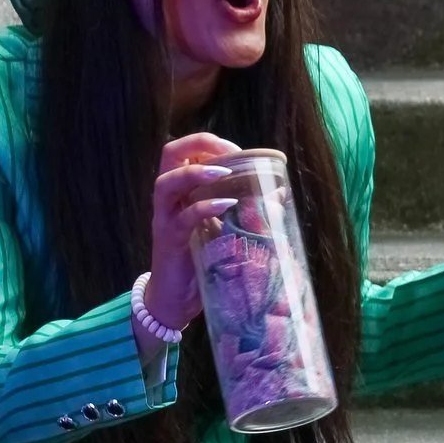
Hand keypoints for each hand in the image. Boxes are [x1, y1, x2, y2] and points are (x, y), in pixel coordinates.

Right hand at [144, 132, 245, 332]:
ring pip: (167, 182)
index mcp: (180, 191)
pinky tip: (226, 205)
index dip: (207, 142)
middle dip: (199, 145)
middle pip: (170, 154)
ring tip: (224, 171)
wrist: (175, 300)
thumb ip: (243, 210)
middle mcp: (168, 199)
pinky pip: (183, 217)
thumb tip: (278, 194)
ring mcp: (165, 218)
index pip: (184, 151)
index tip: (235, 148)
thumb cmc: (199, 260)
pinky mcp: (169, 240)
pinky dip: (205, 207)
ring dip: (197, 172)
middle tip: (229, 152)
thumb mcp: (222, 229)